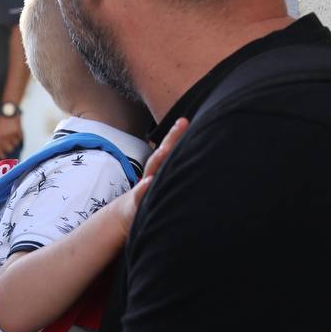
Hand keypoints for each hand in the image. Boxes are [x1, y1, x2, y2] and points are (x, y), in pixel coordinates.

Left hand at [0, 114, 22, 158]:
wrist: (8, 111)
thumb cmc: (2, 122)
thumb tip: (0, 152)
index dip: (0, 155)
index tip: (2, 157)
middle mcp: (3, 137)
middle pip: (8, 149)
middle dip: (9, 147)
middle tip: (9, 142)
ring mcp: (11, 135)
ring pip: (15, 144)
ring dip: (14, 140)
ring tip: (12, 132)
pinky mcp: (18, 132)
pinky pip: (20, 139)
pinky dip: (19, 136)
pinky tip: (16, 130)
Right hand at [111, 118, 188, 236]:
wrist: (129, 212)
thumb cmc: (152, 194)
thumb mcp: (165, 182)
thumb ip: (177, 170)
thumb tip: (201, 162)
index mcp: (161, 169)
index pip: (171, 148)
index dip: (177, 134)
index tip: (186, 120)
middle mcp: (153, 173)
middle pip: (162, 153)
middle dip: (172, 138)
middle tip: (181, 123)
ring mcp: (144, 186)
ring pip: (151, 170)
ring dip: (157, 159)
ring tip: (165, 149)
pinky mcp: (138, 202)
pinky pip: (140, 194)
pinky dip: (143, 188)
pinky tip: (149, 182)